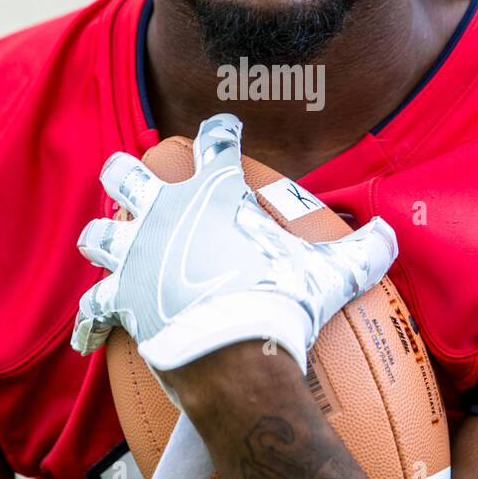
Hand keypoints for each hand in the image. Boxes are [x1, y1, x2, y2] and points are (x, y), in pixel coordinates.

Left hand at [71, 113, 396, 385]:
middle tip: (132, 174)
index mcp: (213, 192)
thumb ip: (364, 249)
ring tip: (102, 241)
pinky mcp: (119, 300)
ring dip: (100, 238)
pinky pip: (93, 311)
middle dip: (126, 172)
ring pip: (97, 234)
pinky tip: (86, 339)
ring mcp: (135, 255)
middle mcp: (164, 213)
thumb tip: (391, 237)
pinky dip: (90, 325)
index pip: (215, 143)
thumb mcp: (337, 271)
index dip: (220, 131)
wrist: (237, 351)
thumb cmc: (285, 301)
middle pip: (127, 174)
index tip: (222, 127)